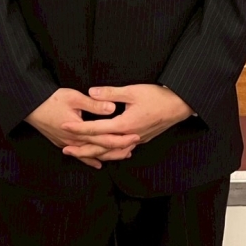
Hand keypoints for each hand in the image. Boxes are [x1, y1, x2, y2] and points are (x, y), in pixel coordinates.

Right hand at [25, 88, 140, 169]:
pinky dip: (91, 160)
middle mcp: (75, 142)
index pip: (106, 138)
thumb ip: (94, 104)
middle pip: (101, 149)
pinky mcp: (63, 144)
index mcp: (80, 130)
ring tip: (124, 154)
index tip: (136, 136)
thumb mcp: (74, 97)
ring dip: (108, 155)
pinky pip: (80, 156)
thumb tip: (112, 108)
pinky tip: (99, 164)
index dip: (122, 138)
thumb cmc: (51, 100)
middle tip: (135, 145)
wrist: (30, 108)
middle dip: (119, 148)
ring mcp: (68, 145)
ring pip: (92, 155)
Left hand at [60, 84, 193, 165]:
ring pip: (112, 153)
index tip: (64, 127)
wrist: (180, 105)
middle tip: (65, 149)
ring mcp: (137, 140)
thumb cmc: (158, 96)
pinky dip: (111, 153)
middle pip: (101, 148)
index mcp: (125, 124)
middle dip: (82, 149)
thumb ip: (110, 93)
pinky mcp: (142, 139)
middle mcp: (129, 136)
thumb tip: (91, 91)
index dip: (79, 129)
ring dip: (95, 154)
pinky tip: (106, 152)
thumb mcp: (133, 91)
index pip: (96, 129)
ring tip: (81, 154)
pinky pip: (122, 151)